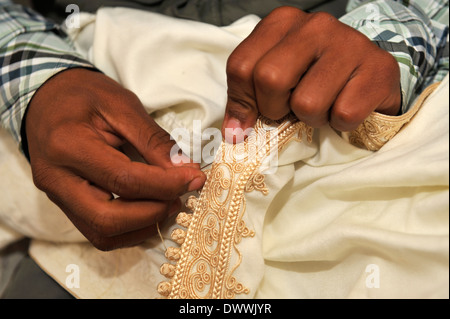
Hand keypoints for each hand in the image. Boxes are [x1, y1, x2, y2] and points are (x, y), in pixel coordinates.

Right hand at [25, 68, 205, 249]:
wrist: (46, 98)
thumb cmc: (84, 95)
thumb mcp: (123, 105)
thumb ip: (154, 140)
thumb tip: (185, 171)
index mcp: (68, 146)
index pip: (124, 180)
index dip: (165, 184)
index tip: (195, 178)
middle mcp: (56, 179)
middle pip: (108, 219)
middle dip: (153, 213)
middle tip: (181, 195)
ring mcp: (57, 196)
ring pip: (102, 234)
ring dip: (143, 226)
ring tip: (168, 202)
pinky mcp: (64, 204)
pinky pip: (98, 233)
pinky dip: (130, 230)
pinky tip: (149, 210)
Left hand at [222, 7, 400, 140]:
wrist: (371, 78)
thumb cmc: (316, 78)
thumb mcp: (276, 80)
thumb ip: (248, 99)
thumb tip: (233, 134)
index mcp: (282, 22)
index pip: (241, 66)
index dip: (243, 101)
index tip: (252, 117)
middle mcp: (315, 25)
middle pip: (270, 79)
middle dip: (277, 109)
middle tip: (293, 108)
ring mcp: (350, 43)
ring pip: (307, 103)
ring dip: (312, 118)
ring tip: (324, 104)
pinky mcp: (378, 68)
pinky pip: (343, 115)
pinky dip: (341, 123)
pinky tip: (346, 105)